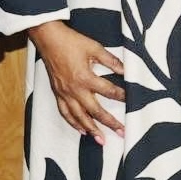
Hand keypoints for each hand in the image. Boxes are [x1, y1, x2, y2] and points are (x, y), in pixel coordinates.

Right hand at [29, 21, 125, 143]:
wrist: (48, 39)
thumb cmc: (70, 42)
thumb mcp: (95, 48)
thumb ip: (111, 61)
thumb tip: (125, 70)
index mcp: (85, 78)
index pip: (109, 91)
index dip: (122, 96)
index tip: (132, 101)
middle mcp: (74, 89)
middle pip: (95, 111)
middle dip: (109, 123)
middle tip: (121, 132)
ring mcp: (65, 93)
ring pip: (79, 117)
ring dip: (91, 129)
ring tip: (101, 140)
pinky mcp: (58, 93)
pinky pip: (65, 112)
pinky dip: (73, 123)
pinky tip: (81, 129)